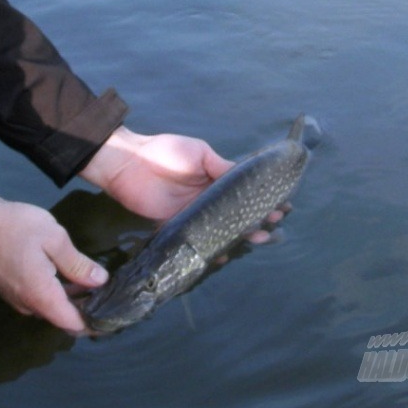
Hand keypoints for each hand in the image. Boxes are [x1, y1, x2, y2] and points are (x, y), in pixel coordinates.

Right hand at [0, 193, 108, 333]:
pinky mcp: (7, 288)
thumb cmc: (14, 227)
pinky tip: (61, 269)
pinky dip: (52, 289)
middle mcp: (28, 305)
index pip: (75, 325)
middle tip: (106, 287)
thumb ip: (77, 263)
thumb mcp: (53, 237)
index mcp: (42, 297)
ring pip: (48, 306)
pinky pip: (35, 296)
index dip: (96, 322)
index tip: (113, 309)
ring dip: (67, 296)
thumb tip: (100, 281)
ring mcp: (15, 298)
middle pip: (62, 316)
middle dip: (84, 306)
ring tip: (87, 276)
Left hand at [79, 126, 281, 237]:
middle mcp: (205, 198)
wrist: (127, 163)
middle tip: (272, 227)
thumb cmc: (164, 151)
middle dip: (254, 220)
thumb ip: (220, 165)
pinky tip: (225, 255)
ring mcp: (192, 214)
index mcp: (212, 178)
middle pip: (233, 213)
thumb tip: (245, 175)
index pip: (240, 191)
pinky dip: (210, 249)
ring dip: (237, 236)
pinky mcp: (176, 226)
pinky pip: (196, 240)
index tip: (280, 207)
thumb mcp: (198, 152)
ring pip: (219, 229)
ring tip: (257, 239)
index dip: (259, 200)